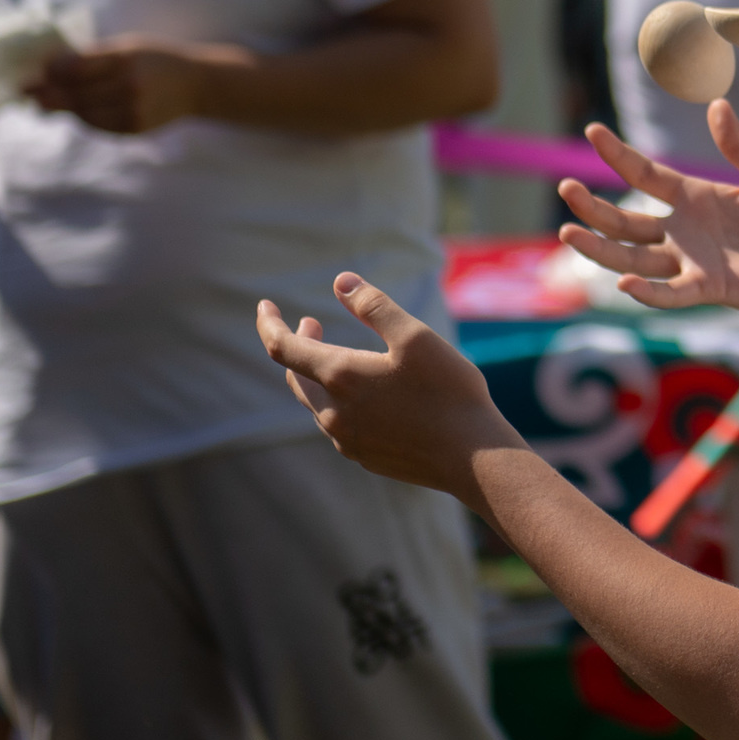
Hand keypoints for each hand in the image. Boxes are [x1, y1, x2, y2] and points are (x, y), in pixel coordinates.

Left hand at [30, 38, 234, 132]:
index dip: (51, 71)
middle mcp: (130, 85)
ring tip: (47, 104)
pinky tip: (78, 112)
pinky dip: (84, 119)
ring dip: (63, 109)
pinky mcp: (136, 128)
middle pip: (75, 94)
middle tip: (28, 94)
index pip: (75, 68)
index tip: (38, 72)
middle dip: (47, 94)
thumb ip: (94, 57)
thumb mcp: (130, 47)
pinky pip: (99, 126)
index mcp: (127, 57)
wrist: (199, 86)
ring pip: (83, 114)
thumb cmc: (158, 60)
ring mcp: (134, 110)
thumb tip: (50, 70)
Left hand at [257, 274, 521, 504]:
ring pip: (316, 404)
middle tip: (311, 324)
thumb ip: (374, 306)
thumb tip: (341, 282)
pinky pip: (339, 425)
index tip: (264, 306)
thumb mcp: (416, 337)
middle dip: (297, 346)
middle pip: (296, 378)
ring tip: (338, 358)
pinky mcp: (365, 458)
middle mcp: (334, 413)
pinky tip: (367, 397)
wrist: (474, 457)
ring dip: (318, 375)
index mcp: (341, 377)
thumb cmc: (448, 392)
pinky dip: (339, 401)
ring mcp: (347, 440)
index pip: (283, 348)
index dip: (269, 325)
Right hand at [557, 101, 738, 331]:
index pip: (646, 174)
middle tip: (566, 186)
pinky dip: (647, 292)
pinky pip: (671, 293)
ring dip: (600, 248)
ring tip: (568, 231)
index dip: (618, 154)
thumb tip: (716, 103)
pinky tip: (624, 284)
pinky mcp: (709, 288)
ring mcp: (692, 261)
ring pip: (632, 257)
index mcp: (696, 198)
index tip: (592, 130)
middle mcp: (685, 231)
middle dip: (594, 206)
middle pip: (625, 220)